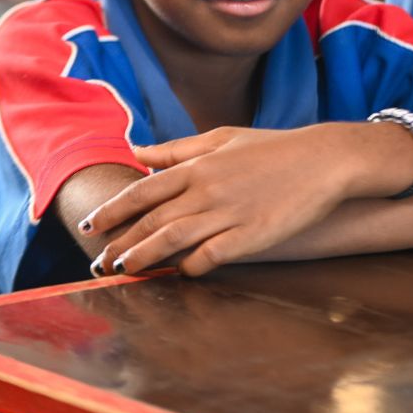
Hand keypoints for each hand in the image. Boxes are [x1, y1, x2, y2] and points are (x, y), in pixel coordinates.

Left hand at [80, 124, 361, 277]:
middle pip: (151, 221)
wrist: (324, 160)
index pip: (142, 192)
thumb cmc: (272, 148)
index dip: (111, 210)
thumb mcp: (221, 139)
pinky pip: (211, 256)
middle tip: (97, 262)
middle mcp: (206, 189)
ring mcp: (228, 213)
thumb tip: (138, 151)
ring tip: (123, 272)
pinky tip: (180, 274)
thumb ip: (177, 150)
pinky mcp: (251, 235)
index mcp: (196, 166)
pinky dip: (191, 267)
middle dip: (119, 244)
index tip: (88, 226)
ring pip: (173, 240)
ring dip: (144, 258)